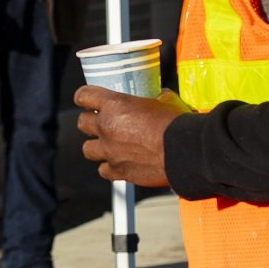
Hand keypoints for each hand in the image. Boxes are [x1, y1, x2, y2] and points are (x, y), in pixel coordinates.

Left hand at [74, 85, 190, 186]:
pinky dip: (109, 167)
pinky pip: (103, 170)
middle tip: (101, 123)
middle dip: (89, 122)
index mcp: (115, 105)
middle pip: (82, 123)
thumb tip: (160, 96)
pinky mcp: (119, 171)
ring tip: (108, 145)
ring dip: (96, 146)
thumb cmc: (177, 123)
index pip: (84, 96)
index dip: (84, 97)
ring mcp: (110, 151)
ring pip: (87, 149)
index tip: (86, 99)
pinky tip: (119, 163)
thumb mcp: (166, 100)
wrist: (186, 151)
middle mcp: (107, 127)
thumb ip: (156, 97)